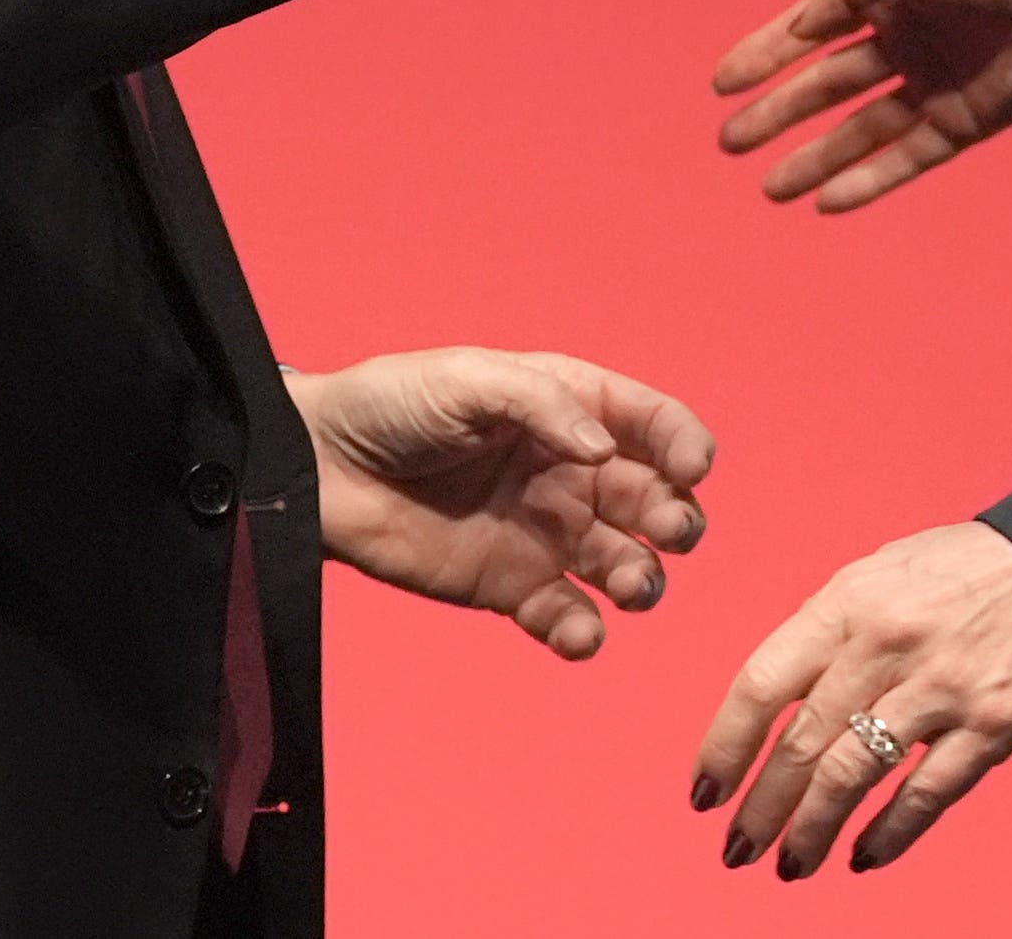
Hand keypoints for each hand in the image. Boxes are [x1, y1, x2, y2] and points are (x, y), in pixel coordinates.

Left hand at [289, 347, 713, 659]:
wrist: (318, 469)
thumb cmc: (393, 403)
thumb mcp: (468, 379)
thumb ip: (541, 404)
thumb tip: (604, 450)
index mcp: (571, 409)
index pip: (653, 425)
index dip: (685, 444)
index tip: (693, 468)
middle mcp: (572, 473)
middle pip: (656, 501)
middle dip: (678, 519)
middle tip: (669, 532)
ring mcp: (546, 534)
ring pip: (625, 565)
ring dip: (644, 579)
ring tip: (630, 585)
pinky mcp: (510, 588)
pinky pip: (566, 618)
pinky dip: (583, 634)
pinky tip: (576, 633)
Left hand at [691, 521, 1011, 876]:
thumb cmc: (968, 571)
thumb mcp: (883, 574)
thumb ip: (829, 632)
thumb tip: (776, 702)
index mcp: (850, 599)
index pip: (763, 682)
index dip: (725, 745)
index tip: (705, 792)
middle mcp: (889, 643)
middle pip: (802, 742)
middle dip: (762, 807)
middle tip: (737, 847)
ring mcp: (943, 687)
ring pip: (854, 777)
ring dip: (813, 831)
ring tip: (791, 864)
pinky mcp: (994, 725)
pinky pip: (926, 794)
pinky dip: (888, 835)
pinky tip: (862, 857)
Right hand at [715, 0, 1011, 211]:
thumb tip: (800, 29)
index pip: (810, 31)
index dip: (764, 55)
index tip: (721, 85)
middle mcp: (904, 41)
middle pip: (825, 87)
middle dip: (775, 114)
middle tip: (730, 142)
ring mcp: (932, 85)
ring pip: (858, 131)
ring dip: (812, 158)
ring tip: (768, 188)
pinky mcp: (962, 124)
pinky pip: (904, 158)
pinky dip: (866, 181)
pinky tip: (825, 202)